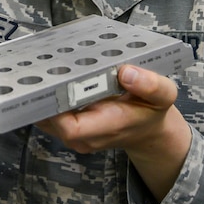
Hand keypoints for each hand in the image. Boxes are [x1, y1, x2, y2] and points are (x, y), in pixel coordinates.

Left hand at [36, 64, 191, 200]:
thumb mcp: (163, 95)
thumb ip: (150, 85)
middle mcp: (86, 136)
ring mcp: (76, 135)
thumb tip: (126, 73)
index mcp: (108, 126)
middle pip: (51, 121)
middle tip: (40, 67)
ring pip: (46, 118)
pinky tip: (49, 78)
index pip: (71, 127)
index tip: (52, 82)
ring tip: (41, 69)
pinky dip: (47, 98)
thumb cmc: (152, 110)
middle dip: (44, 96)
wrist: (147, 130)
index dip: (55, 108)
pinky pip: (49, 115)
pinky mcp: (69, 129)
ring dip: (42, 96)